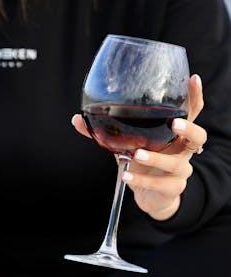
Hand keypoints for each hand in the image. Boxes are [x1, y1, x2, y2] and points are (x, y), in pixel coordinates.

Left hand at [71, 74, 206, 220]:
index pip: (192, 111)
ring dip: (156, 158)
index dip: (195, 95)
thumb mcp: (126, 145)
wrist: (151, 197)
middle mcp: (183, 150)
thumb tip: (77, 119)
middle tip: (174, 123)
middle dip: (188, 129)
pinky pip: (159, 184)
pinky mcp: (172, 188)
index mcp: (176, 134)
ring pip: (175, 163)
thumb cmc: (143, 164)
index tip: (192, 79)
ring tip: (137, 154)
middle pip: (199, 136)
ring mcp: (181, 170)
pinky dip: (141, 179)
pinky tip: (126, 175)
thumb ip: (106, 133)